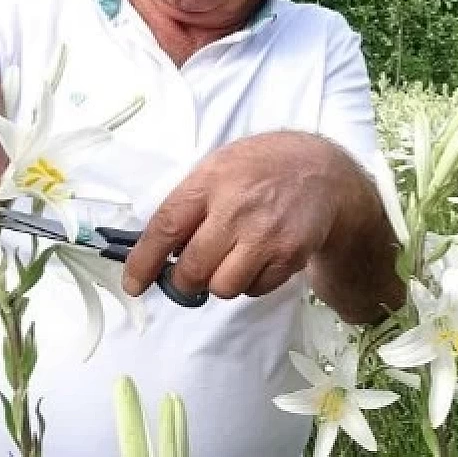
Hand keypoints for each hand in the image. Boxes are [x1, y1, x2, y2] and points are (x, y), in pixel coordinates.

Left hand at [122, 132, 346, 299]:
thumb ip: (190, 203)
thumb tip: (160, 250)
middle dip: (184, 279)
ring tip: (230, 259)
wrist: (324, 173)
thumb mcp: (220, 166)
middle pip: (193, 268)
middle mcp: (236, 208)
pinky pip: (254, 290)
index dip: (144, 261)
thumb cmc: (261, 168)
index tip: (134, 284)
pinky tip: (256, 258)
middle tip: (189, 272)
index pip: (166, 227)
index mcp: (211, 180)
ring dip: (219, 282)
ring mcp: (265, 235)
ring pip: (222, 287)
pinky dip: (249, 282)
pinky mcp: (290, 256)